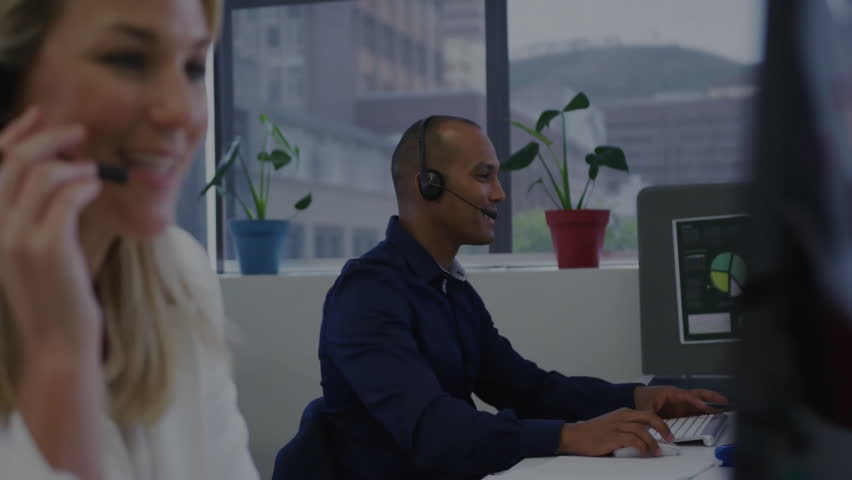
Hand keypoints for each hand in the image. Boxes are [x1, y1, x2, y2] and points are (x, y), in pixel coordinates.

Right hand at [0, 107, 102, 360]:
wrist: (58, 342)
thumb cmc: (56, 297)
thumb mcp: (37, 252)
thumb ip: (38, 215)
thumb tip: (62, 173)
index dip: (14, 134)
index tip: (38, 115)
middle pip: (14, 163)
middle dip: (49, 138)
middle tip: (79, 132)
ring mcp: (18, 239)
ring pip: (41, 176)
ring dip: (73, 166)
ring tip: (94, 173)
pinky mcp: (47, 248)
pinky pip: (65, 199)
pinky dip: (84, 186)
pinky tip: (96, 189)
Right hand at [557, 408, 673, 457]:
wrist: (575, 435)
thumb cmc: (592, 432)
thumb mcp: (612, 425)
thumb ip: (627, 427)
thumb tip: (644, 438)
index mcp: (623, 412)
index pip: (648, 414)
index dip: (660, 424)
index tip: (667, 434)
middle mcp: (622, 416)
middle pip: (650, 417)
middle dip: (663, 428)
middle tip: (669, 439)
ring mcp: (618, 426)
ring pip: (643, 431)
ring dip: (653, 442)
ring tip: (656, 452)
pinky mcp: (614, 437)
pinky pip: (634, 441)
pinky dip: (642, 448)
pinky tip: (644, 453)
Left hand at [633, 385, 727, 418]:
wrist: (636, 397)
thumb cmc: (642, 397)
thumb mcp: (646, 407)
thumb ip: (653, 418)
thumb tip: (659, 429)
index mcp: (672, 393)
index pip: (688, 396)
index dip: (697, 402)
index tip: (705, 408)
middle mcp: (679, 398)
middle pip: (698, 395)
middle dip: (712, 397)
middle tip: (724, 401)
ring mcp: (681, 404)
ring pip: (698, 405)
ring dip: (709, 408)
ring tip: (722, 413)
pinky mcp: (680, 411)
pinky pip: (693, 412)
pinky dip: (702, 415)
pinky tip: (710, 419)